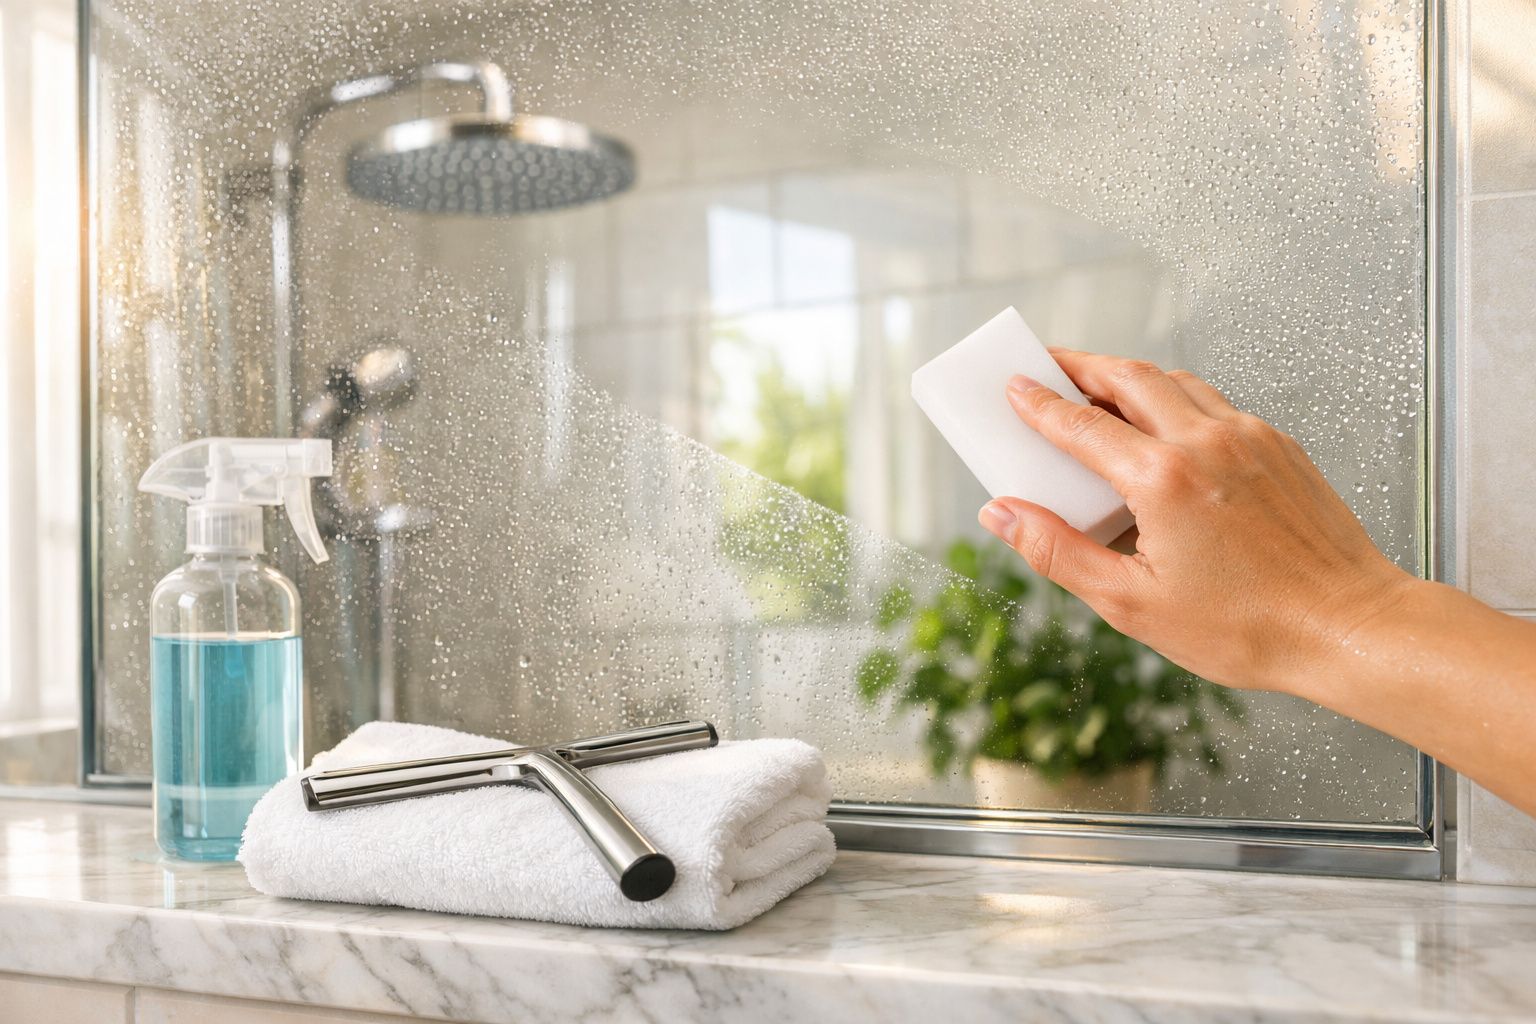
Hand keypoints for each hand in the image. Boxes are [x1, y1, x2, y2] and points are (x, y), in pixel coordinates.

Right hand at [977, 351, 1416, 693]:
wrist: (1349, 628)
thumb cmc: (1248, 627)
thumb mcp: (1131, 603)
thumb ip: (1057, 552)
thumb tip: (1003, 515)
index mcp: (1163, 479)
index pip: (1080, 425)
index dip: (1038, 404)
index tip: (1013, 387)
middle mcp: (1206, 442)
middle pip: (1128, 377)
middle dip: (1081, 367)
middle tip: (1049, 365)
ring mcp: (1250, 438)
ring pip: (1176, 383)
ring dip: (1130, 378)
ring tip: (1101, 390)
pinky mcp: (1280, 447)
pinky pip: (1215, 405)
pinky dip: (1177, 401)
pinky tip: (1167, 427)